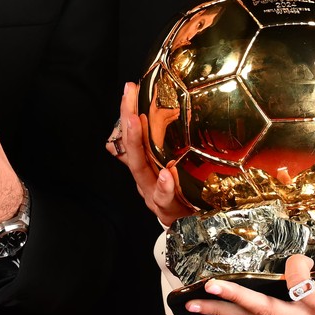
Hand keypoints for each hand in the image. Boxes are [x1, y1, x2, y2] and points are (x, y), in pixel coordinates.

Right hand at [108, 80, 193, 227]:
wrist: (187, 226)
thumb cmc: (177, 195)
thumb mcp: (163, 171)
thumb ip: (148, 154)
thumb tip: (128, 135)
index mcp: (144, 167)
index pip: (131, 136)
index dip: (127, 112)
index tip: (130, 88)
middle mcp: (144, 179)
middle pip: (132, 149)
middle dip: (128, 122)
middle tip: (129, 99)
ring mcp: (153, 194)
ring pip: (141, 171)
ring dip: (137, 146)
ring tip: (137, 123)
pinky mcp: (167, 210)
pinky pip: (164, 199)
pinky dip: (164, 187)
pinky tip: (166, 174)